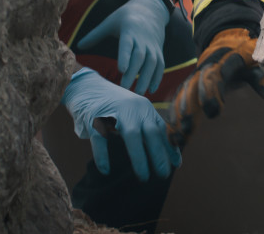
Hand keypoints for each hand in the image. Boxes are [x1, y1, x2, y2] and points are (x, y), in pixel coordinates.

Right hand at [61, 68, 180, 178]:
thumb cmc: (114, 106)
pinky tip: (106, 170)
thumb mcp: (134, 112)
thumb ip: (147, 128)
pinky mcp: (95, 117)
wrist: (86, 86)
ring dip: (139, 157)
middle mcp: (133, 108)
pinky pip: (101, 139)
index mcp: (144, 108)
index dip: (169, 147)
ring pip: (131, 135)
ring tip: (143, 177)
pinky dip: (103, 156)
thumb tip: (167, 154)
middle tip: (163, 174)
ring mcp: (115, 112)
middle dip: (159, 154)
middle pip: (151, 132)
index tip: (177, 165)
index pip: (161, 128)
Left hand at [78, 0, 167, 93]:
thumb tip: (77, 46)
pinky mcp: (158, 51)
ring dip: (146, 78)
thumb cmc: (125, 17)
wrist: (150, 9)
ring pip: (152, 63)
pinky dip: (157, 77)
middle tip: (124, 89)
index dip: (125, 56)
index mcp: (129, 31)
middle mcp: (142, 39)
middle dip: (133, 73)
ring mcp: (152, 46)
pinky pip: (160, 65)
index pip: (127, 45)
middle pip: (139, 57)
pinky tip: (151, 90)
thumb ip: (95, 35)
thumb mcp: (109, 22)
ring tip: (138, 93)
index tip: (121, 70)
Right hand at [168, 28, 263, 146]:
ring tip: (177, 137)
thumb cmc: (247, 58)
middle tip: (188, 128)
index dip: (212, 91)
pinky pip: (179, 99)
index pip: (216, 74)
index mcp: (226, 61)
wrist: (227, 41)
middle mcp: (207, 67)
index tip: (213, 112)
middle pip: (195, 85)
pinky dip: (174, 116)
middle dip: (190, 106)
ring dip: (179, 114)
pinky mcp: (190, 84)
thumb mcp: (260, 66)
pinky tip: (171, 136)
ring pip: (185, 92)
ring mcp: (197, 75)